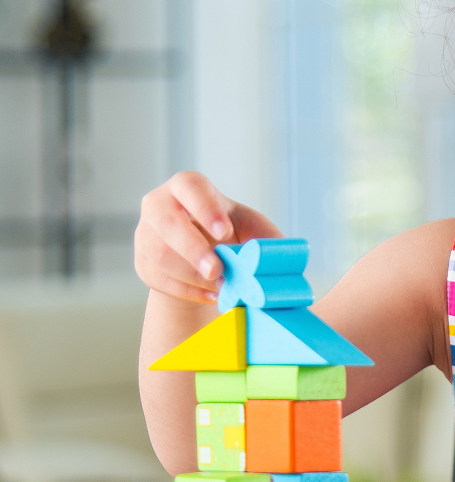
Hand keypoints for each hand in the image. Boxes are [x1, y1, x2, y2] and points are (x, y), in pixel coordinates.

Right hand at [135, 171, 282, 303]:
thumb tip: (285, 254)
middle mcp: (159, 205)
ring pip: (158, 254)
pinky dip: (187, 291)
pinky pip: (158, 278)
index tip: (224, 231)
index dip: (204, 207)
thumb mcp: (250, 228)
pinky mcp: (142, 263)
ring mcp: (145, 234)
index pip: (189, 186)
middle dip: (193, 248)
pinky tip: (211, 295)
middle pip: (166, 222)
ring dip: (191, 274)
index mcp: (187, 187)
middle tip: (218, 270)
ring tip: (220, 286)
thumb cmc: (230, 234)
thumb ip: (266, 236)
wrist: (203, 258)